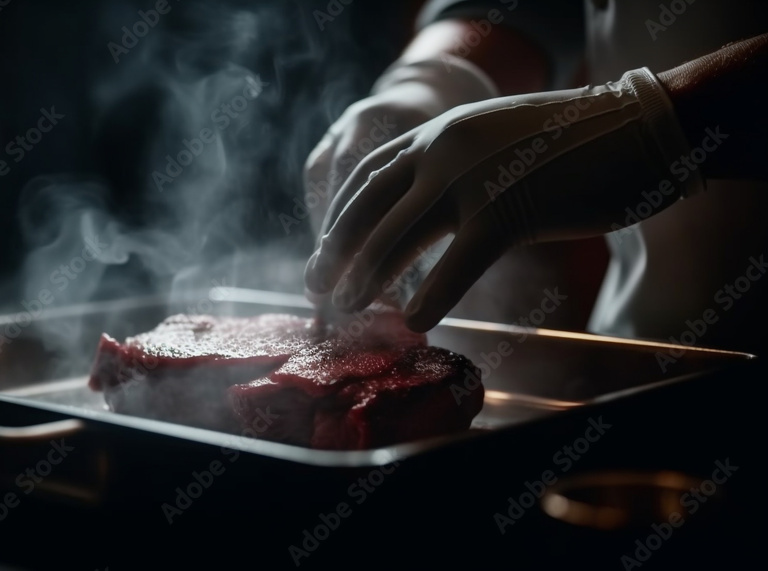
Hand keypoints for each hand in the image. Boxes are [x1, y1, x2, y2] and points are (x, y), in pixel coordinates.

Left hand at [305, 67, 703, 330]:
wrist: (640, 128)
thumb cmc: (573, 143)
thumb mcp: (496, 142)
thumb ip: (456, 166)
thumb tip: (427, 208)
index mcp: (440, 131)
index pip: (367, 177)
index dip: (340, 219)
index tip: (324, 251)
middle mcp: (444, 151)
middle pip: (369, 208)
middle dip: (336, 251)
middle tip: (316, 288)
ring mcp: (474, 180)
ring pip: (399, 236)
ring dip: (368, 278)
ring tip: (348, 310)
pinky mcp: (509, 213)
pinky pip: (456, 265)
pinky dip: (432, 297)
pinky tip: (417, 323)